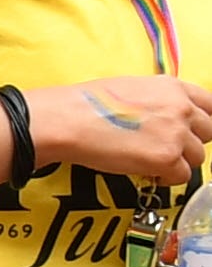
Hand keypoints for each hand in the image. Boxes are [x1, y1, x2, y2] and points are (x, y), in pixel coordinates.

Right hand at [31, 76, 211, 185]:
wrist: (69, 120)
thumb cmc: (86, 105)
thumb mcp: (131, 89)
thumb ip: (157, 100)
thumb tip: (159, 117)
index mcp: (172, 87)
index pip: (210, 105)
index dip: (200, 122)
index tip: (191, 132)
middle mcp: (181, 108)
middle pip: (208, 132)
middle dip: (190, 143)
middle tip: (168, 149)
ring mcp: (176, 133)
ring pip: (197, 157)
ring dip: (177, 163)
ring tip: (152, 164)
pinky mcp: (166, 158)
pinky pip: (180, 176)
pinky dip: (165, 179)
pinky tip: (146, 173)